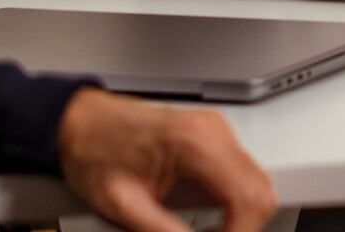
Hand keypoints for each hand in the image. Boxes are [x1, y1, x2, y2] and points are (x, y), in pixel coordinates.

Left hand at [57, 87, 276, 231]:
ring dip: (243, 218)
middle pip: (262, 190)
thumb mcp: (123, 207)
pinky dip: (238, 203)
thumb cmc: (95, 153)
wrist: (82, 123)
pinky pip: (245, 174)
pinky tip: (214, 220)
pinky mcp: (216, 137)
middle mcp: (215, 131)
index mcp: (195, 143)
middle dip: (244, 228)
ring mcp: (219, 130)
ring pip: (259, 182)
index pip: (248, 196)